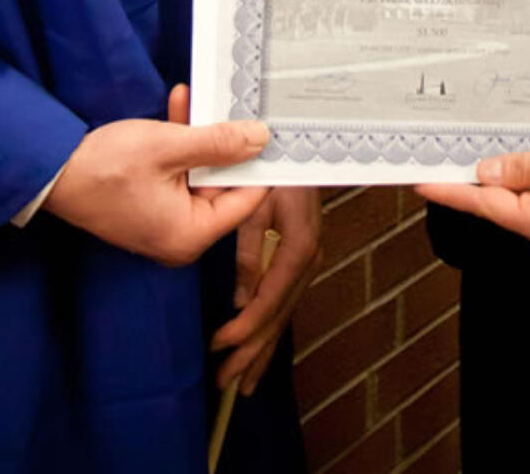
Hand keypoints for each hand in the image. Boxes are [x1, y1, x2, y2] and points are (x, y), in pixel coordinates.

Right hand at [43, 86, 267, 266]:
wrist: (49, 173)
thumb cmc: (105, 166)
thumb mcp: (167, 146)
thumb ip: (218, 143)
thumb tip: (261, 140)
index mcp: (191, 234)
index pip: (245, 200)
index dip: (260, 164)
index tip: (275, 132)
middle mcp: (181, 236)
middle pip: (222, 185)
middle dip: (224, 141)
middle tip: (237, 105)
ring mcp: (164, 222)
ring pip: (199, 173)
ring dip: (198, 135)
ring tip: (198, 97)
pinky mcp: (150, 205)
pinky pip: (177, 174)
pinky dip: (178, 144)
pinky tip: (178, 105)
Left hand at [210, 187, 322, 393]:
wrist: (301, 149)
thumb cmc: (277, 169)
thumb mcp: (258, 204)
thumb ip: (249, 250)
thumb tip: (241, 298)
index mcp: (299, 246)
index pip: (270, 300)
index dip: (245, 328)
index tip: (220, 345)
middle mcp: (309, 259)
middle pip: (279, 316)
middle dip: (252, 352)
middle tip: (226, 380)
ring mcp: (308, 260)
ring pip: (283, 314)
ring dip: (261, 348)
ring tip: (241, 380)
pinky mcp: (300, 259)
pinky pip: (284, 301)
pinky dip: (269, 329)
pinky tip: (258, 348)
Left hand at [419, 132, 529, 259]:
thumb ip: (523, 167)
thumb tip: (488, 172)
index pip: (483, 204)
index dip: (450, 191)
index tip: (422, 182)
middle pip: (505, 207)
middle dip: (484, 180)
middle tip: (458, 152)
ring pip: (529, 206)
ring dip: (515, 182)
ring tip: (508, 153)